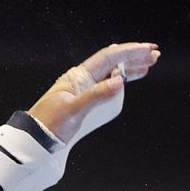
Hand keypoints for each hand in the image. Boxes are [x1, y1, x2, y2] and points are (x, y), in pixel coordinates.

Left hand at [27, 42, 159, 144]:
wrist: (35, 140)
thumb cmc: (49, 125)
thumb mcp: (73, 110)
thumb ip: (95, 96)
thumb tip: (118, 81)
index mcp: (77, 77)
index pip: (107, 58)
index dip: (129, 52)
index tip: (147, 50)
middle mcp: (81, 80)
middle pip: (111, 63)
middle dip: (133, 58)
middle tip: (154, 55)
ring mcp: (83, 90)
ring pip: (110, 73)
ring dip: (129, 68)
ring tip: (148, 65)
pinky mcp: (84, 102)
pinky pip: (105, 86)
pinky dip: (119, 81)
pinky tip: (128, 79)